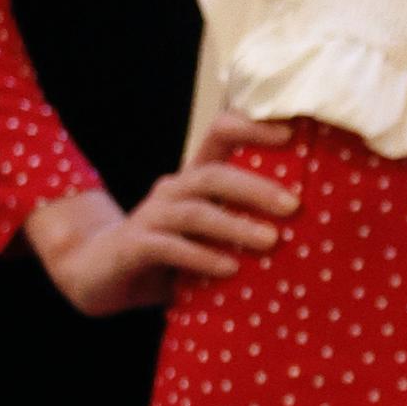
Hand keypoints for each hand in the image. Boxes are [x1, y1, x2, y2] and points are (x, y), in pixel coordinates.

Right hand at [24, 123, 302, 316]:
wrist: (97, 276)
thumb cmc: (166, 257)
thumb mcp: (208, 240)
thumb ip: (243, 232)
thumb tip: (309, 238)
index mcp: (193, 181)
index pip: (220, 136)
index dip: (251, 128)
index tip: (291, 135)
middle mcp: (172, 190)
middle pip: (214, 175)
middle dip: (255, 188)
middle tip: (293, 206)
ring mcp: (150, 217)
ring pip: (195, 212)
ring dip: (234, 226)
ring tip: (270, 241)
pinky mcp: (134, 247)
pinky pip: (170, 247)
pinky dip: (201, 258)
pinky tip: (229, 270)